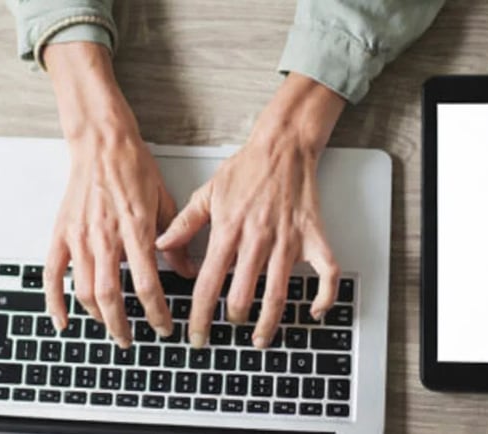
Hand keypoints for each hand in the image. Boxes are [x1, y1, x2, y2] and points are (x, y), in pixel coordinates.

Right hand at [40, 43, 195, 347]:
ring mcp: (79, 236)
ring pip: (85, 291)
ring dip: (98, 316)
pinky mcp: (62, 233)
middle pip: (111, 296)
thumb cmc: (133, 165)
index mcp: (135, 229)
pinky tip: (62, 320)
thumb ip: (175, 239)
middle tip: (132, 340)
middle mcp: (105, 236)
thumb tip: (186, 269)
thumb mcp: (165, 201)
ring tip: (110, 327)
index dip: (156, 313)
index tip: (164, 327)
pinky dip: (55, 301)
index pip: (147, 284)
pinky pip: (52, 274)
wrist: (101, 142)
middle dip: (123, 325)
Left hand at [156, 73, 346, 348]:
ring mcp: (288, 240)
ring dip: (268, 322)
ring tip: (260, 338)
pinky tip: (313, 311)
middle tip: (228, 328)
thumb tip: (161, 246)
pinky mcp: (313, 236)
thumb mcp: (207, 193)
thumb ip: (184, 224)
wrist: (283, 146)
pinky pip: (326, 272)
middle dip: (232, 319)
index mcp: (229, 231)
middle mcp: (258, 239)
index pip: (208, 284)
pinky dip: (324, 296)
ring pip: (278, 293)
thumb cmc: (246, 169)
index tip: (196, 335)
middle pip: (242, 295)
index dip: (200, 316)